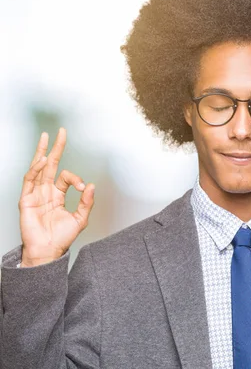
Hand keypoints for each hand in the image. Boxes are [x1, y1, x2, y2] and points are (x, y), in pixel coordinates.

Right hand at [18, 128, 94, 266]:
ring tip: (46, 137)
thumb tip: (91, 185)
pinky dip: (35, 170)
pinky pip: (30, 181)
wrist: (48, 251)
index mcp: (57, 195)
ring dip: (41, 152)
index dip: (75, 178)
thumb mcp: (80, 219)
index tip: (82, 188)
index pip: (66, 177)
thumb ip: (87, 203)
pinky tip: (42, 160)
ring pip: (37, 168)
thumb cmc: (61, 238)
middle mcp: (45, 192)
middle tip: (60, 132)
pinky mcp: (26, 200)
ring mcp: (34, 194)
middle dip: (55, 148)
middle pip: (50, 165)